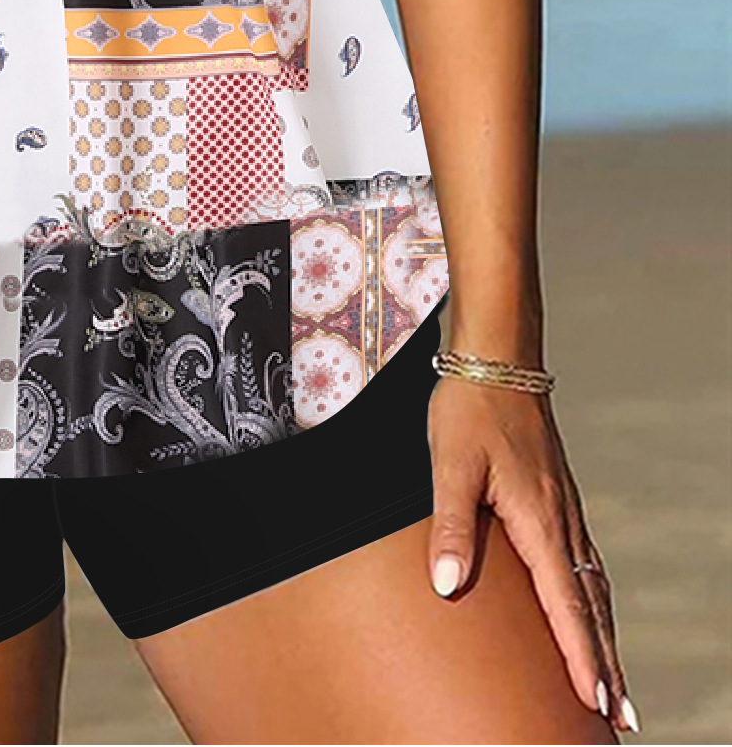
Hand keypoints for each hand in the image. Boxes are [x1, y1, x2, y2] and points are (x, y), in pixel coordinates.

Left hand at [426, 375, 636, 733]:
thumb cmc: (468, 410)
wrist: (497, 359)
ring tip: (613, 688)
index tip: (597, 702)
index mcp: (539, 519)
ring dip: (605, 640)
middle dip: (606, 664)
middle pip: (591, 607)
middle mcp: (561, 521)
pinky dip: (595, 603)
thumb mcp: (449, 465)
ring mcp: (565, 510)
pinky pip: (585, 564)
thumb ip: (451, 526)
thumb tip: (449, 588)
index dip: (582, 656)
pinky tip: (592, 615)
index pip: (567, 603)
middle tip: (621, 720)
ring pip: (593, 588)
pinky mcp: (558, 500)